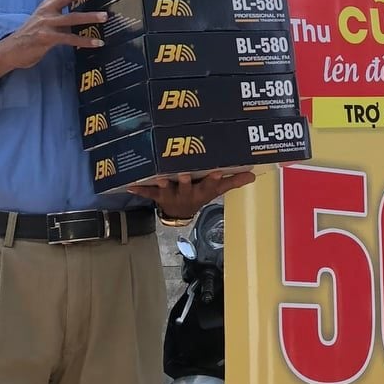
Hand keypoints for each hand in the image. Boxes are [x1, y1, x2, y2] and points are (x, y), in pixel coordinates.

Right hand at [0, 0, 101, 80]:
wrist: (11, 50)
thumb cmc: (32, 33)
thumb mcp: (44, 18)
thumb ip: (60, 13)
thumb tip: (83, 11)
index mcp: (47, 3)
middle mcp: (47, 10)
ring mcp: (46, 23)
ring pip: (71, 18)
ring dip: (89, 17)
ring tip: (105, 16)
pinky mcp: (47, 38)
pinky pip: (69, 39)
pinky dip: (84, 41)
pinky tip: (98, 42)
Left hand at [126, 170, 256, 218]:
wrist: (180, 212)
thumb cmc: (199, 194)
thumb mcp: (216, 189)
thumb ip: (233, 180)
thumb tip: (254, 174)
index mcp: (201, 191)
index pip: (210, 184)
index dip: (212, 179)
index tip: (215, 170)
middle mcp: (186, 193)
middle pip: (187, 187)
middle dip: (186, 181)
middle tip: (184, 173)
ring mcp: (170, 195)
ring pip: (167, 189)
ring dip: (162, 185)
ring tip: (158, 178)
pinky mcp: (157, 195)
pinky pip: (147, 193)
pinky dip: (139, 190)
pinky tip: (129, 185)